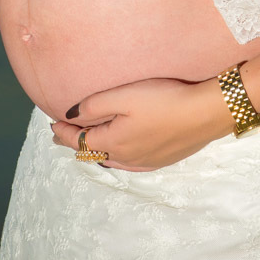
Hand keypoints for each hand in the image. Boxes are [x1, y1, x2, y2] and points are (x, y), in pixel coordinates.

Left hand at [49, 76, 233, 171]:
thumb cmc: (164, 99)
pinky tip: (121, 152)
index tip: (52, 124)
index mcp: (113, 142)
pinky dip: (117, 157)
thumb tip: (69, 115)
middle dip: (76, 142)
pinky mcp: (163, 160)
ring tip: (88, 141)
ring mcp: (146, 162)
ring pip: (112, 160)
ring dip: (97, 150)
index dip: (63, 132)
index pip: (79, 140)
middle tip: (64, 133)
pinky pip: (130, 163)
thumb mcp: (123, 96)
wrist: (206, 113)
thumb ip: (93, 106)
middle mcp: (126, 158)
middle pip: (93, 153)